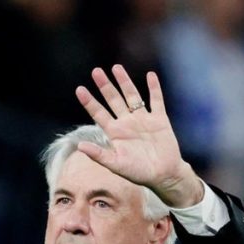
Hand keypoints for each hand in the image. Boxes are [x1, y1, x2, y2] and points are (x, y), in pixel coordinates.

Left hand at [75, 65, 203, 207]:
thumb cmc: (138, 173)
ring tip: (116, 67)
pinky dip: (154, 88)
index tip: (79, 89)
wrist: (163, 175)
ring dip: (125, 82)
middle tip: (96, 71)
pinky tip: (150, 75)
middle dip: (105, 86)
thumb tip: (79, 146)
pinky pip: (156, 100)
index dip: (89, 102)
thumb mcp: (116, 165)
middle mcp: (127, 123)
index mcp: (115, 133)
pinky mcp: (159, 119)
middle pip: (114, 99)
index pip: (99, 113)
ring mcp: (143, 120)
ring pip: (132, 96)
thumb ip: (99, 155)